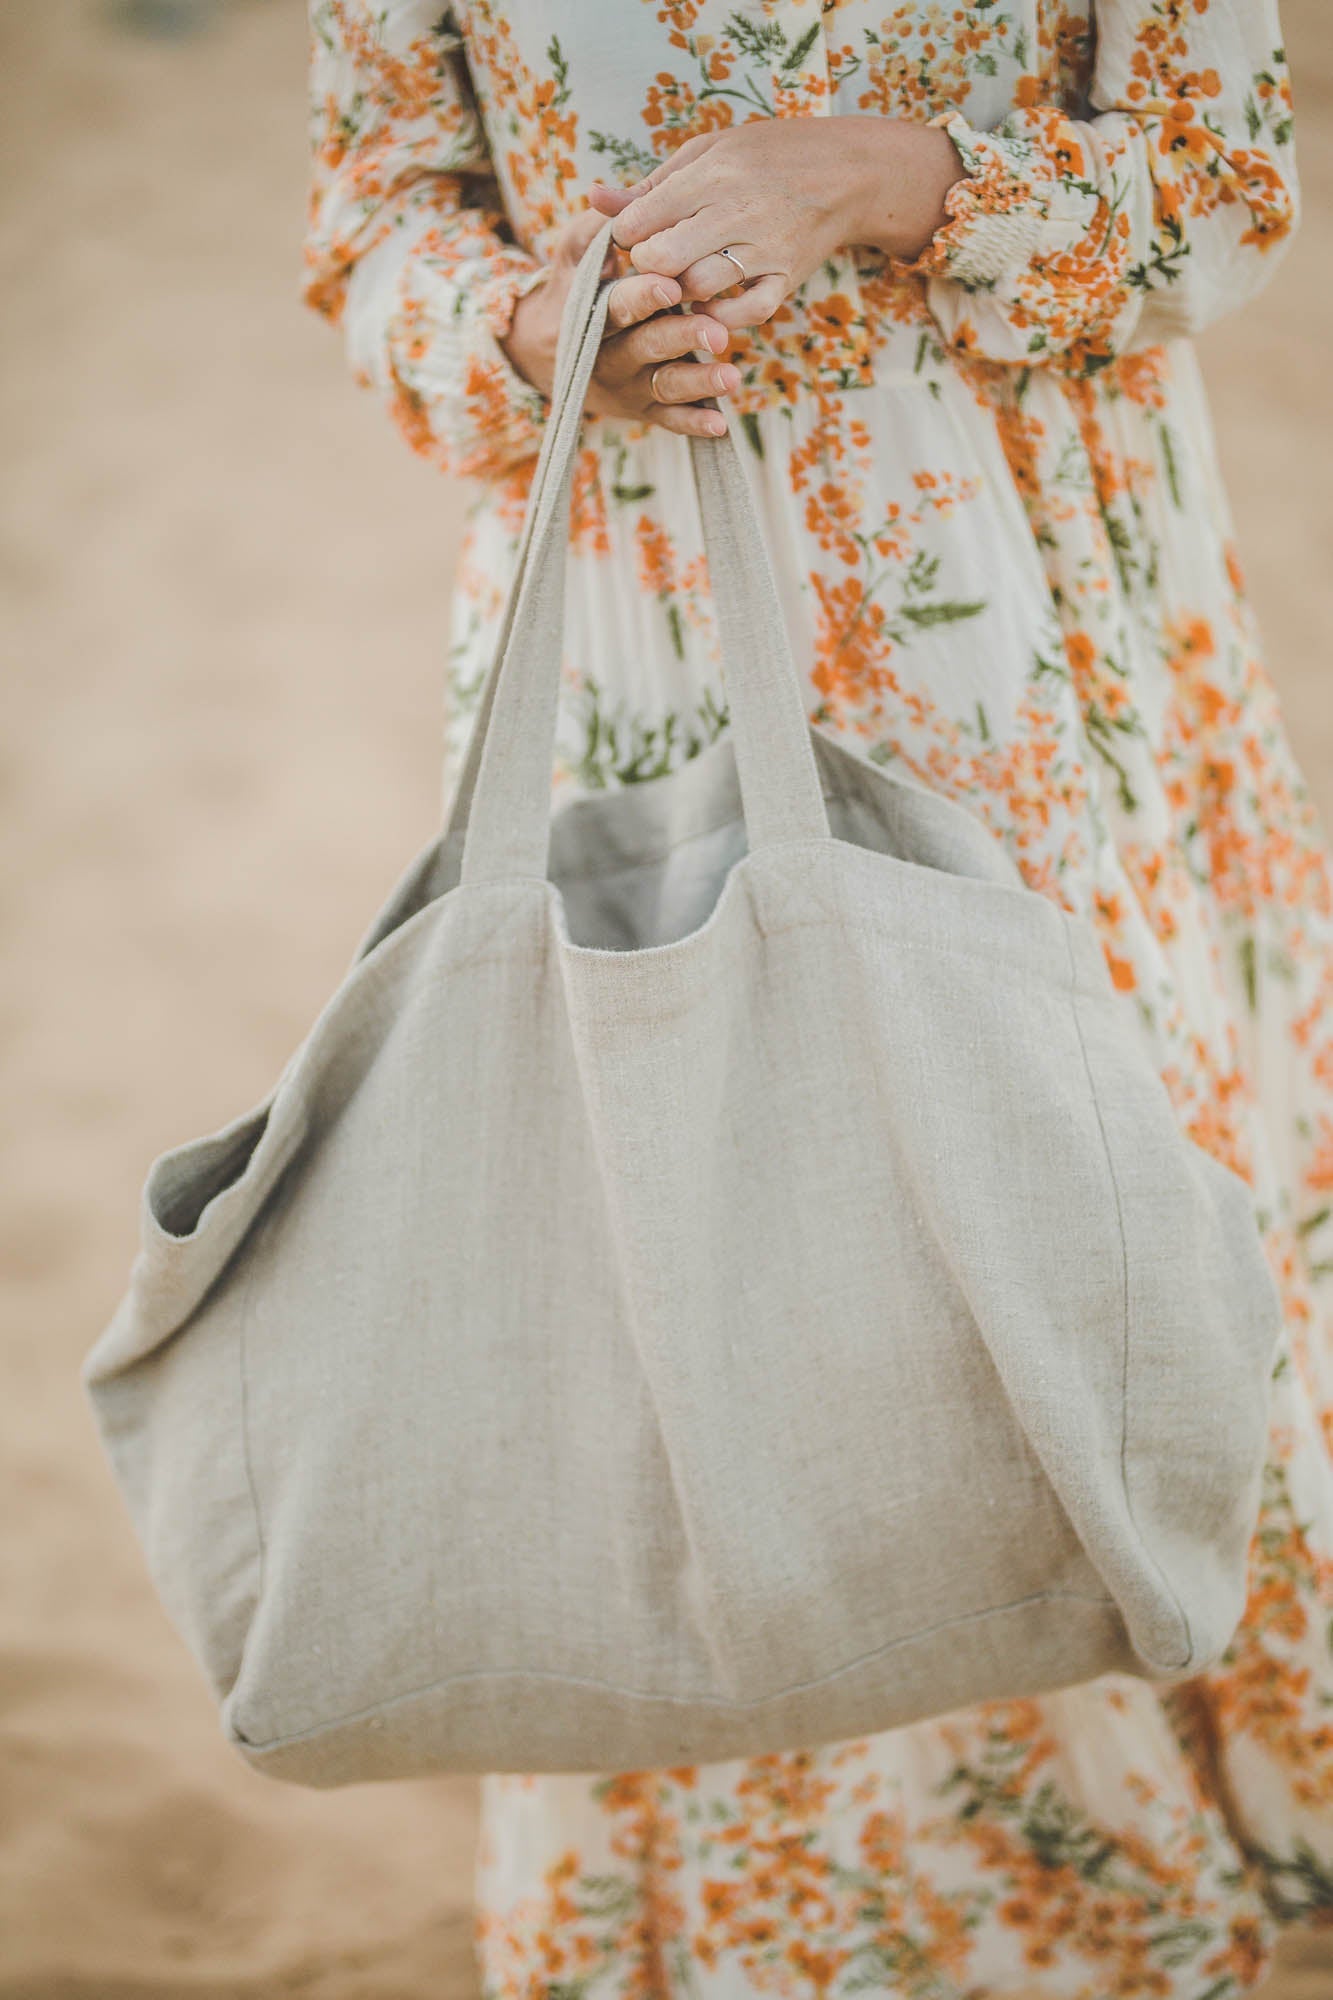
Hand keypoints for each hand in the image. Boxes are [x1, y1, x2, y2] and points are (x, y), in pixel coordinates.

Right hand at [501, 209, 738, 437]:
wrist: (544, 350)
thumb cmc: (573, 286)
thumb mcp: (573, 254)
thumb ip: (598, 231)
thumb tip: (608, 197)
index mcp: (593, 313)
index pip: (619, 305)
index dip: (643, 297)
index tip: (672, 285)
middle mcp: (609, 354)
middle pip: (647, 347)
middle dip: (681, 339)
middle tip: (717, 332)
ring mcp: (628, 386)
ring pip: (665, 386)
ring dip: (698, 383)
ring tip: (732, 376)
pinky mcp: (643, 410)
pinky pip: (670, 421)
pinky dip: (694, 424)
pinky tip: (720, 424)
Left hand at [587, 116, 964, 329]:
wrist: (846, 172)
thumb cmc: (766, 157)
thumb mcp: (706, 154)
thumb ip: (651, 185)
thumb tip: (594, 200)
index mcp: (710, 175)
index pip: (640, 223)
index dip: (625, 239)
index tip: (633, 240)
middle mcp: (737, 212)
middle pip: (662, 260)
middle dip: (646, 269)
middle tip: (654, 265)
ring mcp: (765, 250)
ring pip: (699, 290)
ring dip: (680, 295)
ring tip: (680, 283)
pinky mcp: (787, 279)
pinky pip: (746, 315)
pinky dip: (721, 317)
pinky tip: (711, 305)